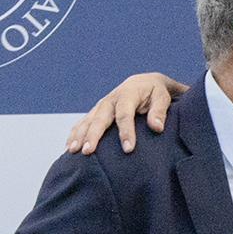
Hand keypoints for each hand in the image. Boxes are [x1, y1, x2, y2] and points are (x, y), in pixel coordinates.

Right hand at [66, 73, 186, 153]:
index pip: (125, 115)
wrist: (145, 82)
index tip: (128, 149)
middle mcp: (110, 99)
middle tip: (88, 151)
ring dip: (79, 136)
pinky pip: (82, 123)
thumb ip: (159, 111)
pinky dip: (74, 134)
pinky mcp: (95, 111)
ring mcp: (100, 106)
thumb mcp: (162, 97)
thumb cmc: (155, 92)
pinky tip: (69, 148)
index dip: (126, 132)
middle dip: (93, 135)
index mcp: (127, 94)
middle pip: (99, 118)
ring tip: (73, 151)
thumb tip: (157, 127)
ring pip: (87, 121)